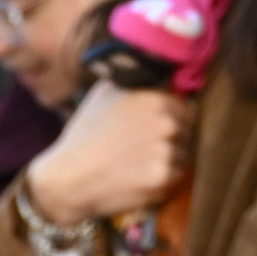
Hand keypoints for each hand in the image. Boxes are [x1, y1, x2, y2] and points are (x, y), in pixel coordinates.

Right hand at [22, 82, 189, 225]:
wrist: (69, 178)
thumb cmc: (85, 135)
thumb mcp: (104, 93)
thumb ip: (134, 82)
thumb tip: (153, 73)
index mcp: (157, 98)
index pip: (186, 107)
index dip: (172, 118)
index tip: (155, 129)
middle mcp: (166, 122)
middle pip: (187, 132)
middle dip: (171, 140)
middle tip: (144, 149)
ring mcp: (166, 152)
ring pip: (182, 157)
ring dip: (167, 162)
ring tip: (138, 165)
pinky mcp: (162, 179)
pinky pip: (174, 179)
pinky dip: (161, 181)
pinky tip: (138, 179)